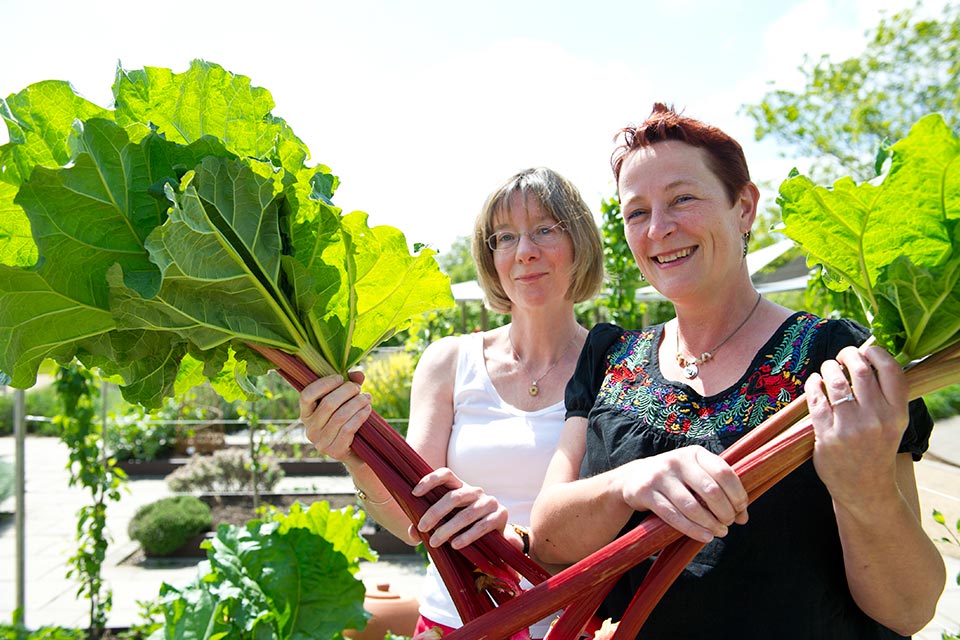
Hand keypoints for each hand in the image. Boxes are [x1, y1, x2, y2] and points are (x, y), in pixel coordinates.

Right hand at [299, 371, 369, 465]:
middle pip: (328, 404)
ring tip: (367, 397)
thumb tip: (358, 373)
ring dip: (357, 403)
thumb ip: (349, 384)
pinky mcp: (335, 451)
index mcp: (306, 414)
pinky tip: (368, 409)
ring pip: (340, 416)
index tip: (340, 378)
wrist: (356, 452)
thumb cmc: (348, 420)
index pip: (306, 396)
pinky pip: (348, 429)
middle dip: (346, 391)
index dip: (324, 384)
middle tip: (358, 388)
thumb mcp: (345, 401)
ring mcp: (321, 442)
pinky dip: (360, 416)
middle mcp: (310, 429)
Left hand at [409, 467, 508, 549]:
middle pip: (453, 496)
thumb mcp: (445, 523)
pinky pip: (481, 526)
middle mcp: (475, 491)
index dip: (430, 480)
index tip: (414, 493)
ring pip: (466, 514)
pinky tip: (455, 545)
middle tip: (422, 527)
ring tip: (434, 542)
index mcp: (460, 487)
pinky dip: (467, 536)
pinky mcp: (500, 516)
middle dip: (435, 512)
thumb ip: (429, 525)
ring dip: (448, 528)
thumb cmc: (463, 527)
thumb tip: (413, 534)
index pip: (446, 474)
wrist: (493, 538)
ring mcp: (489, 502)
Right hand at [618, 446, 747, 542]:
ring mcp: (660, 476)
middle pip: (710, 490)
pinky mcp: (646, 492)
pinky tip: (705, 536)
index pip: (724, 472)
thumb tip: (744, 517)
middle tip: (728, 523)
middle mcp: (677, 461)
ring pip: (691, 506)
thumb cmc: (674, 479)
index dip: (737, 493)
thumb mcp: (695, 476)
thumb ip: (720, 491)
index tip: (741, 509)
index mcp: (694, 454)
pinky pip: (673, 516)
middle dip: (725, 512)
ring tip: (720, 532)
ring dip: (710, 524)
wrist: (633, 477)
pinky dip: (692, 529)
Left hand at [804, 344, 908, 511]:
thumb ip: (883, 396)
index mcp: (897, 413)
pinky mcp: (827, 436)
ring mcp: (851, 428)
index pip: (891, 370)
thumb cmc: (876, 449)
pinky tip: (814, 382)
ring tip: (828, 369)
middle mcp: (877, 419)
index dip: (877, 353)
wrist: (866, 488)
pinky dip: (813, 384)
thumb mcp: (892, 424)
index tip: (867, 351)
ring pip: (835, 382)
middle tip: (842, 356)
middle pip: (860, 371)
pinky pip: (816, 400)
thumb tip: (865, 359)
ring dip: (828, 368)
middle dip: (848, 355)